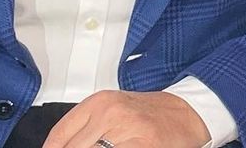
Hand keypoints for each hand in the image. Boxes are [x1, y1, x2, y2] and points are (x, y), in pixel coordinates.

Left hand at [42, 90, 208, 147]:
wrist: (188, 113)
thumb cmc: (148, 115)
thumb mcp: (113, 112)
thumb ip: (85, 129)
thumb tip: (58, 147)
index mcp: (99, 102)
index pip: (58, 137)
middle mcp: (110, 113)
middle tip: (93, 147)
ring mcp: (126, 130)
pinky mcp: (141, 146)